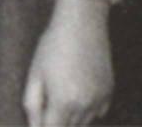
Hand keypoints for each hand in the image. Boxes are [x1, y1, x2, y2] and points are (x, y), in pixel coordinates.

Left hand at [23, 0, 113, 125]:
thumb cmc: (52, 46)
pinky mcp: (109, 91)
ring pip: (83, 123)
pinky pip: (97, 113)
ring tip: (61, 95)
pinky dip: (87, 111)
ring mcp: (100, 99)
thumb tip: (34, 126)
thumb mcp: (35, 74)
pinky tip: (76, 94)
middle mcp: (85, 105)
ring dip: (70, 118)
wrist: (82, 25)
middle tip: (47, 106)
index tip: (39, 120)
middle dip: (56, 122)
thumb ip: (33, 105)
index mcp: (63, 102)